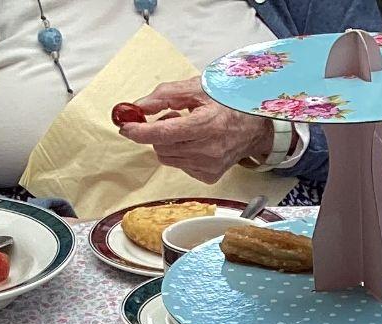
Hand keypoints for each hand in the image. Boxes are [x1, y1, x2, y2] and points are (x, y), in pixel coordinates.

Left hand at [120, 77, 273, 182]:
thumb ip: (165, 95)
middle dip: (157, 132)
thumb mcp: (198, 89)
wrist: (255, 128)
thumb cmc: (228, 104)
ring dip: (168, 142)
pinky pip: (179, 166)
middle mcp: (209, 150)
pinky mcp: (208, 177)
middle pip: (161, 147)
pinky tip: (195, 143)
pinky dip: (180, 153)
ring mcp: (209, 167)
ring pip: (167, 158)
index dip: (140, 131)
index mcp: (207, 125)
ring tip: (186, 129)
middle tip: (172, 115)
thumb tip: (138, 107)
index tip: (126, 126)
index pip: (164, 133)